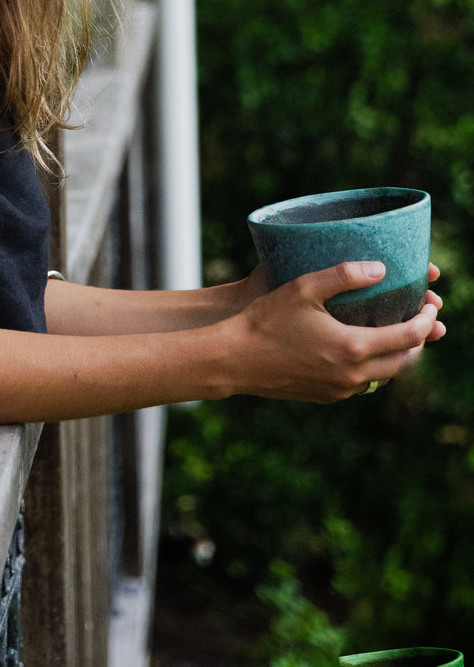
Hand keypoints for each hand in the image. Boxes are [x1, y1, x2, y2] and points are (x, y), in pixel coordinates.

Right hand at [225, 260, 442, 403]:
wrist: (235, 359)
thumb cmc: (266, 320)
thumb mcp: (303, 287)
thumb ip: (344, 275)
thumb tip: (380, 269)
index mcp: (352, 347)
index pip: (408, 337)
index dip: (425, 320)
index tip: (432, 304)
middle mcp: (352, 375)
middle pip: (403, 362)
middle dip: (418, 340)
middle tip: (421, 319)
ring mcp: (339, 390)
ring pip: (384, 376)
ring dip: (397, 356)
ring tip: (397, 335)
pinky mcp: (326, 397)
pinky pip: (361, 384)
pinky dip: (372, 367)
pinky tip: (362, 351)